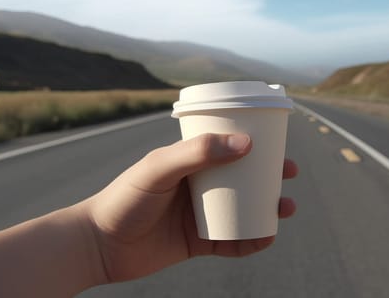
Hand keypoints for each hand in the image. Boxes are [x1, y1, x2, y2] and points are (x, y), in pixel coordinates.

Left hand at [84, 133, 297, 282]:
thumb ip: (198, 153)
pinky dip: (252, 240)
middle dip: (269, 175)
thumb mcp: (159, 168)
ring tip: (286, 208)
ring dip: (267, 207)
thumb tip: (245, 143)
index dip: (255, 144)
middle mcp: (197, 185)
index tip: (277, 143)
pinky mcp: (197, 242)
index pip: (227, 146)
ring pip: (242, 208)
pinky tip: (267, 237)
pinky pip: (232, 240)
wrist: (99, 244)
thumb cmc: (124, 198)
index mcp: (189, 161)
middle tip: (289, 174)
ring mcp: (199, 214)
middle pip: (242, 177)